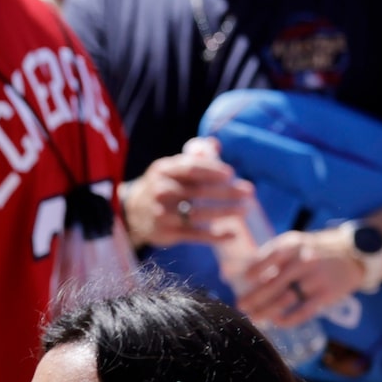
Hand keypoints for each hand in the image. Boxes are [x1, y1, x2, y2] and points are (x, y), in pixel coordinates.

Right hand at [122, 141, 256, 248]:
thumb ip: (194, 157)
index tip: (231, 174)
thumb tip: (215, 144)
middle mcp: (160, 191)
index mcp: (163, 171)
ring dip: (224, 212)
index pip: (190, 169)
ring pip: (197, 214)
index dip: (211, 171)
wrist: (133, 213)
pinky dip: (214, 236)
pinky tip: (231, 235)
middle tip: (249, 192)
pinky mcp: (165, 233)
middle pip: (197, 191)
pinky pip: (194, 235)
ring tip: (244, 210)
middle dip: (226, 192)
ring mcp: (161, 214)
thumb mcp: (171, 168)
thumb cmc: (163, 186)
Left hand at [237, 226, 364, 328]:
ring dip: (265, 311)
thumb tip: (228, 273)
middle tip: (240, 306)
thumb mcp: (293, 244)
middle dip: (253, 298)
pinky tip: (276, 322)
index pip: (265, 259)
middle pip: (272, 284)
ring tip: (253, 317)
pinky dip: (287, 319)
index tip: (236, 282)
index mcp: (292, 244)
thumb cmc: (313, 250)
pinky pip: (302, 312)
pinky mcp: (326, 295)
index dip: (250, 272)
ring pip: (284, 300)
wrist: (355, 253)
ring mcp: (316, 278)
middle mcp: (304, 260)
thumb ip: (265, 258)